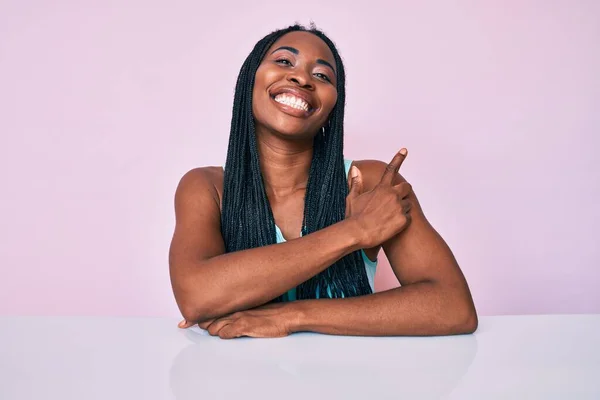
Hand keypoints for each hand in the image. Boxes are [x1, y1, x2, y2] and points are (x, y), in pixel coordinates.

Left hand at [178, 303, 297, 338]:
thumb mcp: (253, 307)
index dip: (198, 316)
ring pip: (214, 327)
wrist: (288, 314)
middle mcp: (235, 309)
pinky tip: (227, 335)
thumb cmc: (273, 312)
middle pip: (208, 318)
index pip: (211, 308)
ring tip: (216, 332)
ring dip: (213, 332)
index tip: (185, 321)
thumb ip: (240, 311)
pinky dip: (223, 336)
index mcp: (236, 303)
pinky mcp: (244, 327)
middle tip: (197, 326)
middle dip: (204, 324)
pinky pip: (225, 334)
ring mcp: (238, 318)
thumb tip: (229, 317)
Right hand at [345, 149, 412, 248]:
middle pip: (407, 187)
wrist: (357, 233)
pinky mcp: (403, 220)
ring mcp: (399, 207)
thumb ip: (356, 182)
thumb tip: (355, 169)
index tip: (404, 150)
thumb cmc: (353, 217)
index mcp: (381, 188)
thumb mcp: (352, 198)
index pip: (391, 169)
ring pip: (408, 205)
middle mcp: (393, 195)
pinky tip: (391, 226)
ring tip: (389, 218)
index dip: (398, 158)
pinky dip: (402, 222)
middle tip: (397, 200)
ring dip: (402, 209)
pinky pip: (408, 218)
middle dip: (404, 192)